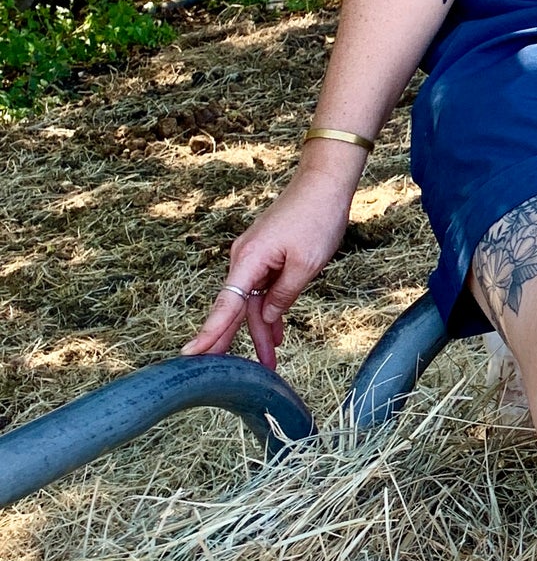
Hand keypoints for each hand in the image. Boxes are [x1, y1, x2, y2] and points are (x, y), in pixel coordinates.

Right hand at [182, 150, 361, 368]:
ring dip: (260, 330)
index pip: (225, 306)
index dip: (209, 333)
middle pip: (234, 308)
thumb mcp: (306, 264)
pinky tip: (275, 332)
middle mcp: (244, 259)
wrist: (323, 184)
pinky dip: (268, 310)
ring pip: (251, 302)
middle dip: (232, 342)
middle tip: (223, 376)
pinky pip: (261, 289)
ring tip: (268, 363)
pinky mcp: (265, 255)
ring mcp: (253, 257)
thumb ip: (283, 295)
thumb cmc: (317, 219)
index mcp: (248, 261)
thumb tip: (264, 318)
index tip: (189, 355)